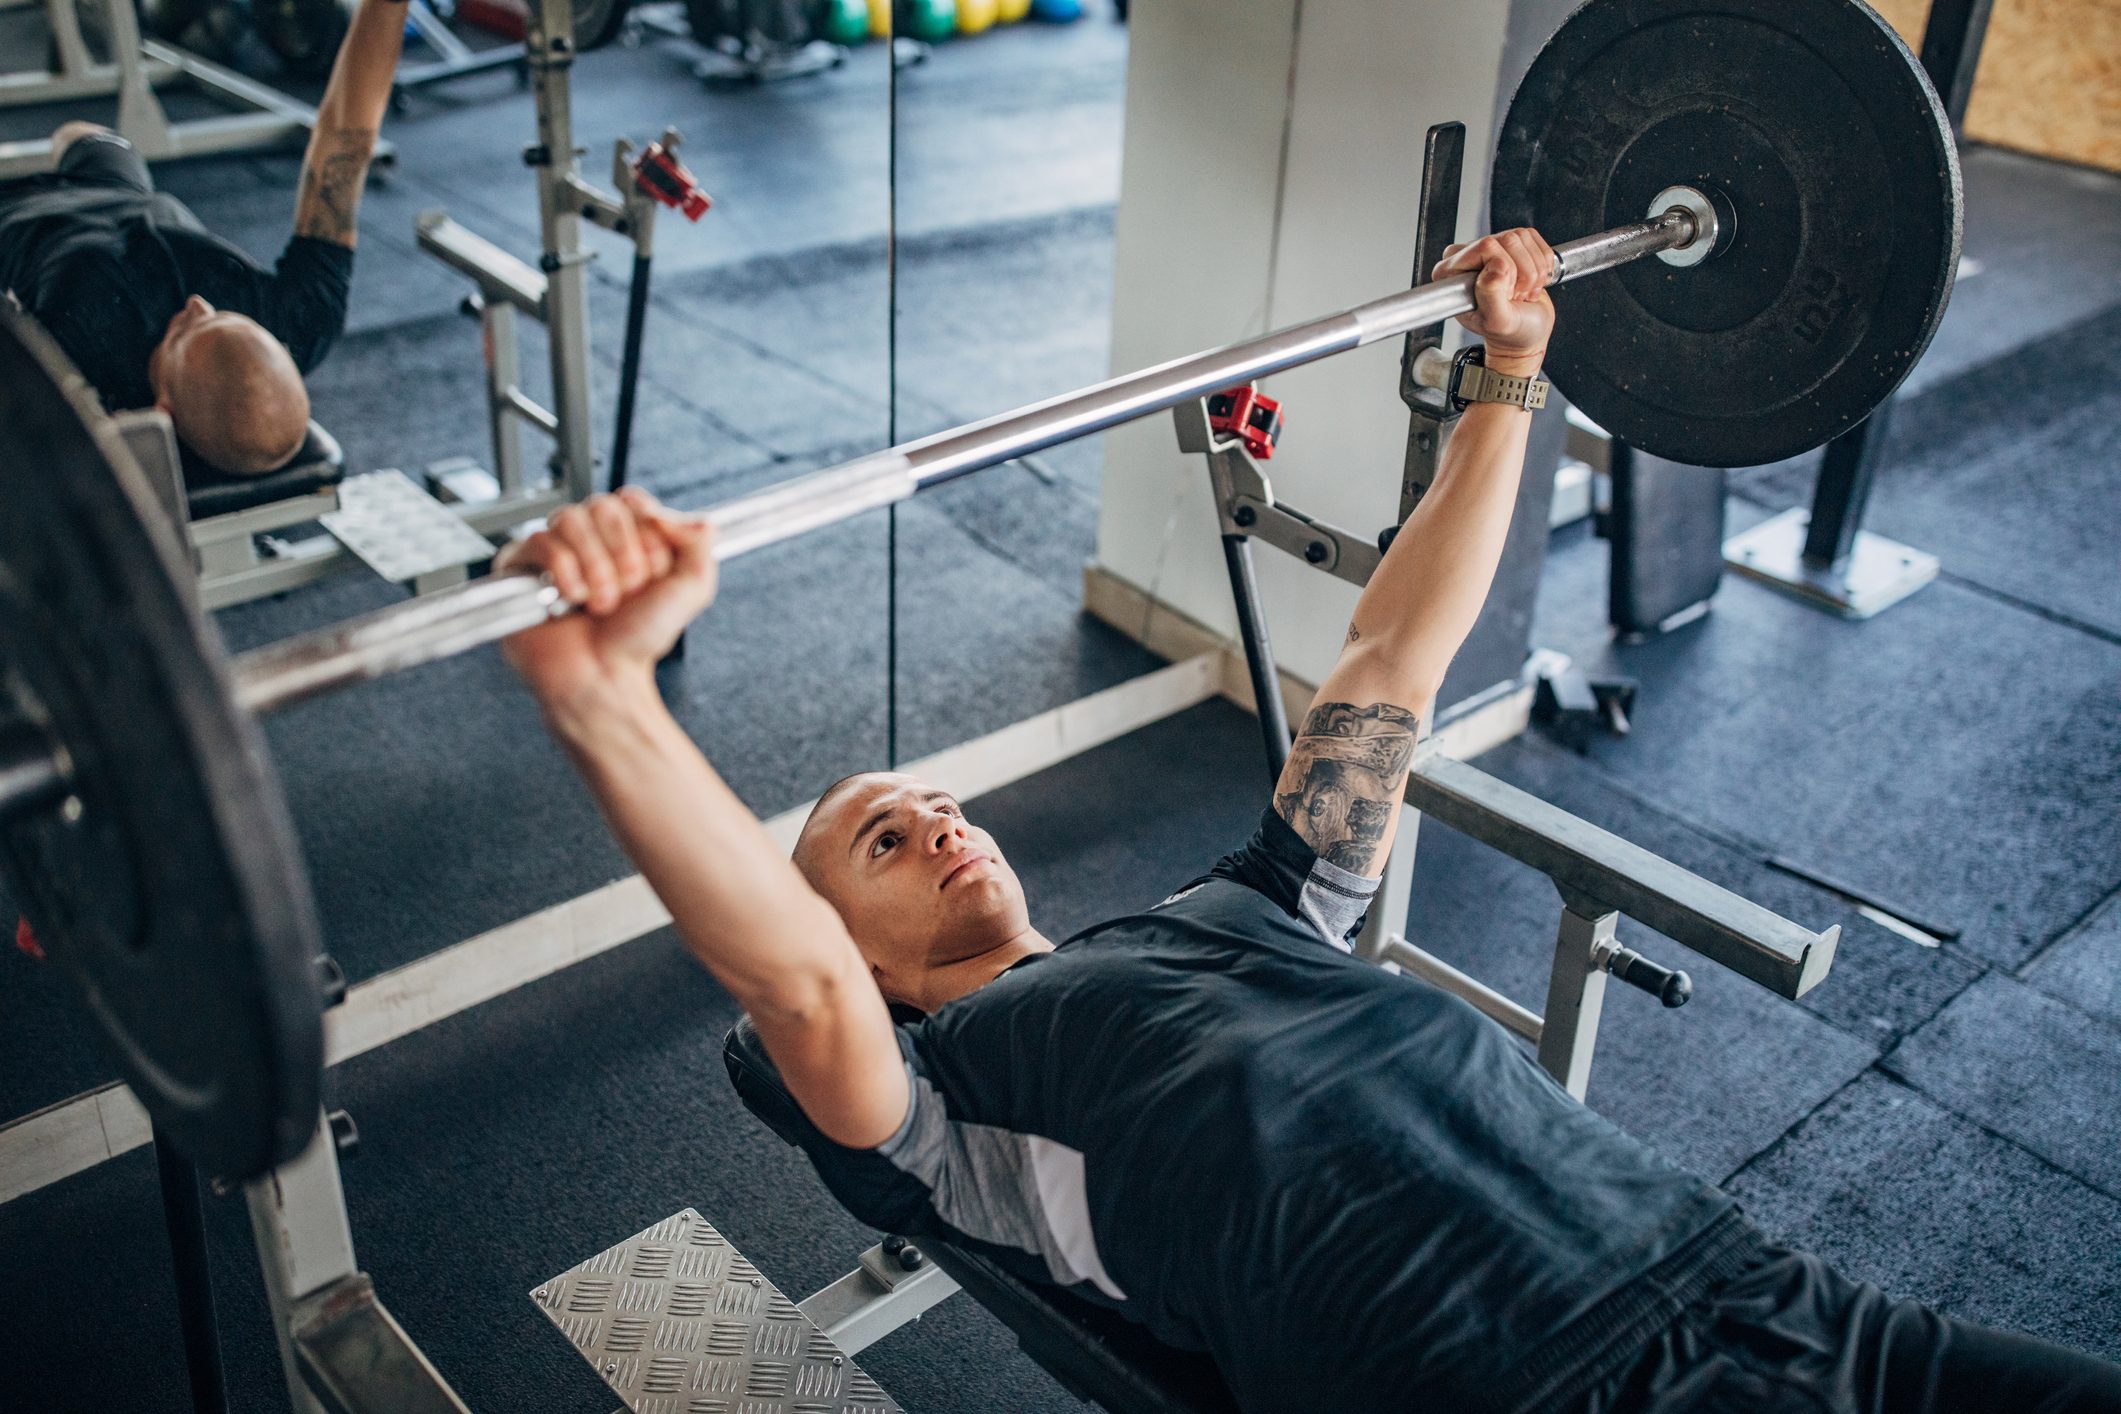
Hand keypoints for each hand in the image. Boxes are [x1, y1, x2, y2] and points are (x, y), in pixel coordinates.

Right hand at [497, 489, 716, 706]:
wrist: (603, 675)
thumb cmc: (638, 638)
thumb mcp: (690, 590)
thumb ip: (701, 546)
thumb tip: (697, 519)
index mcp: (626, 534)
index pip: (631, 500)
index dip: (645, 533)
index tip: (653, 570)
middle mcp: (590, 537)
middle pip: (602, 506)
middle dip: (622, 553)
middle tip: (628, 590)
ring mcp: (554, 548)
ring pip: (570, 519)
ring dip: (595, 566)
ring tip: (601, 602)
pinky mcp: (521, 564)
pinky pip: (540, 541)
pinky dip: (564, 572)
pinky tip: (572, 599)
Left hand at [1433, 228, 1556, 370]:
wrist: (1526, 332)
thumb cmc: (1508, 332)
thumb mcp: (1498, 321)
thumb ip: (1491, 296)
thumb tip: (1496, 266)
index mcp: (1450, 273)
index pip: (1485, 247)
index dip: (1504, 271)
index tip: (1504, 294)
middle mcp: (1465, 256)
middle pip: (1507, 239)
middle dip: (1521, 272)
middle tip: (1514, 295)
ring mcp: (1490, 247)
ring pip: (1522, 236)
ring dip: (1533, 270)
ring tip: (1521, 291)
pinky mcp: (1512, 244)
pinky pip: (1534, 238)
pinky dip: (1541, 263)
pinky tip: (1530, 282)